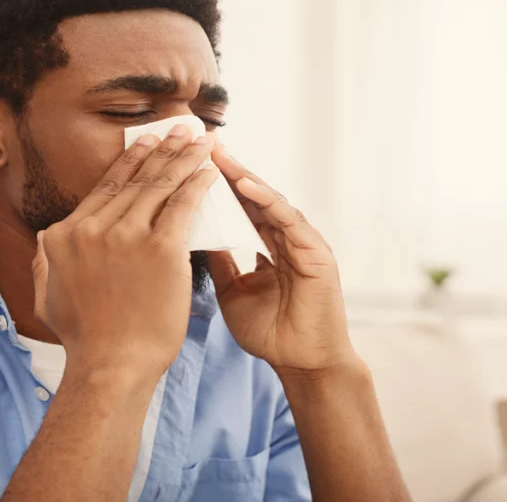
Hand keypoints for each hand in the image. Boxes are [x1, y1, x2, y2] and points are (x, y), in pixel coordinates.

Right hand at [31, 125, 219, 382]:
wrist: (110, 367)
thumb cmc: (85, 341)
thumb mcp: (47, 298)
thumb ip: (45, 264)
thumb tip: (47, 240)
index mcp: (66, 236)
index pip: (105, 190)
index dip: (130, 163)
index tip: (145, 144)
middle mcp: (92, 228)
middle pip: (134, 181)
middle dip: (162, 150)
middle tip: (181, 130)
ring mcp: (126, 236)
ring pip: (160, 186)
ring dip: (184, 158)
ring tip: (201, 141)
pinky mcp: (160, 249)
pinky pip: (182, 206)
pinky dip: (197, 185)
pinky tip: (209, 172)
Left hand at [208, 145, 356, 374]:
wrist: (301, 364)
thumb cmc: (270, 333)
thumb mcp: (233, 292)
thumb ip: (221, 262)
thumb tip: (193, 235)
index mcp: (268, 245)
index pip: (240, 205)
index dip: (217, 183)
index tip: (190, 160)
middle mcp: (287, 237)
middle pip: (254, 195)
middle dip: (228, 168)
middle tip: (202, 142)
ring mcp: (303, 242)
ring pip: (270, 200)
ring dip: (244, 175)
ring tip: (219, 154)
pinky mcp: (316, 253)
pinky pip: (289, 220)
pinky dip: (268, 200)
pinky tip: (245, 183)